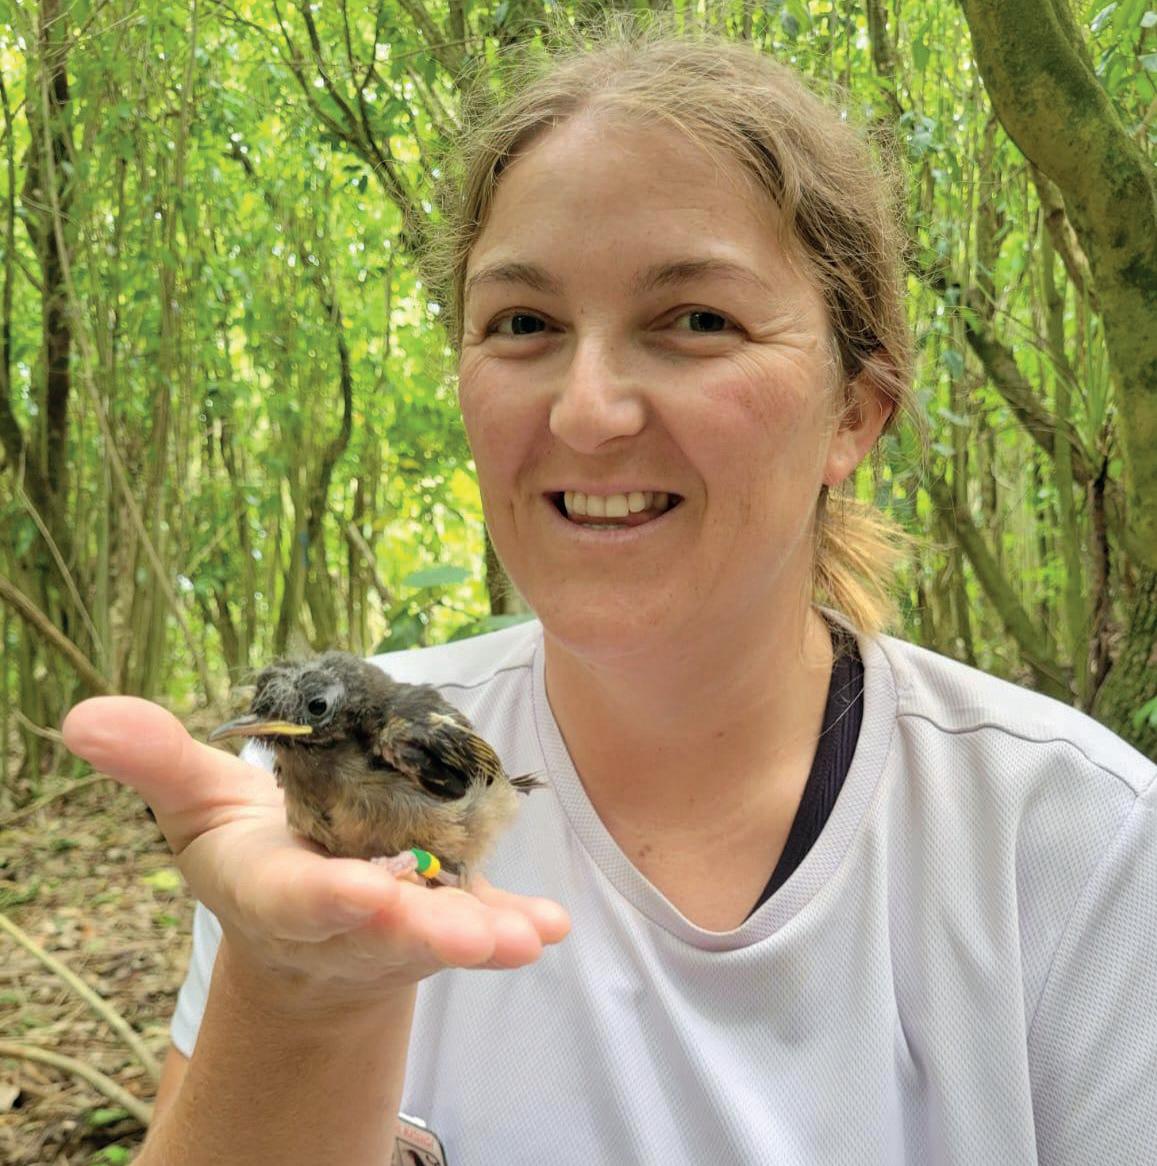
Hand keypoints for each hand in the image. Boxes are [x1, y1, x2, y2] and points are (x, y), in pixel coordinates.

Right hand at [62, 697, 569, 1009]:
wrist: (300, 916)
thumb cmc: (252, 852)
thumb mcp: (199, 806)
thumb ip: (155, 761)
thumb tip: (82, 714)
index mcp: (277, 890)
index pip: (298, 897)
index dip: (328, 897)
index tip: (362, 894)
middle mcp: (343, 918)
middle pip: (382, 927)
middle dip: (422, 932)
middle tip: (470, 939)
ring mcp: (399, 924)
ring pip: (439, 931)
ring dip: (481, 935)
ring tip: (523, 937)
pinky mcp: (441, 914)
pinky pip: (481, 920)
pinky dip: (514, 924)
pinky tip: (550, 924)